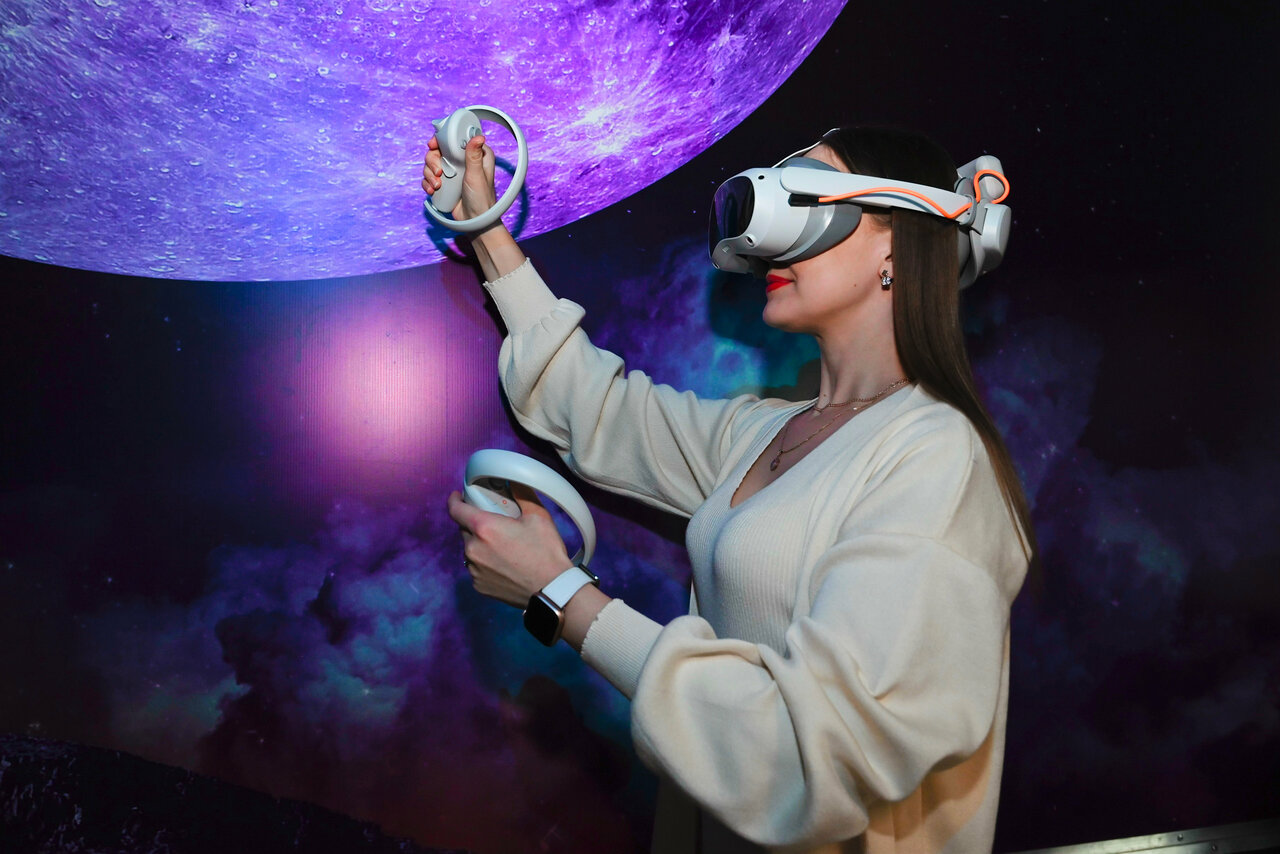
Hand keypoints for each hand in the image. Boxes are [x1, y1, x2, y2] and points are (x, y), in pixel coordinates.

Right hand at [422, 133, 497, 220]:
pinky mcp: (444, 182)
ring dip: (429, 174)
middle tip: (438, 172)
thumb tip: (478, 136)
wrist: (474, 221)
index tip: (433, 144)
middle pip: (439, 150)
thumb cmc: (481, 199)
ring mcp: (452, 171)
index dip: (442, 139)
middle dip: (433, 160)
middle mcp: (462, 160)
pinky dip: (427, 182)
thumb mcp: (477, 175)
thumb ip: (474, 155)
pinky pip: (429, 177)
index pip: (455, 138)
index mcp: (475, 154)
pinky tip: (432, 190)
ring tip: (437, 186)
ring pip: (431, 163)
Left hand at [447, 483, 573, 608]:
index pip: (456, 510)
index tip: (458, 496)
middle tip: (496, 523)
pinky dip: (484, 562)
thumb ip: (521, 493)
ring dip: (480, 544)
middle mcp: (473, 549)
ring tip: (504, 547)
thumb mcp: (538, 516)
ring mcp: (474, 570)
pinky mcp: (479, 585)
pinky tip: (504, 563)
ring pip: (470, 549)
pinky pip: (476, 567)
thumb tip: (513, 481)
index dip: (455, 500)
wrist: (551, 590)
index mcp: (484, 528)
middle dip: (476, 523)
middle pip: (464, 529)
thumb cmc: (546, 553)